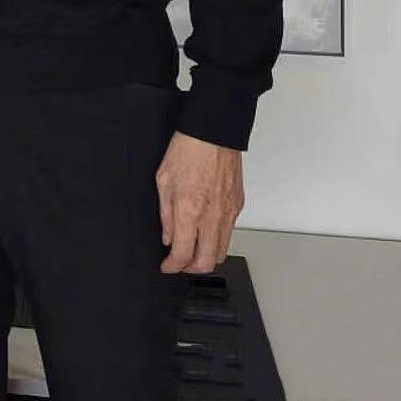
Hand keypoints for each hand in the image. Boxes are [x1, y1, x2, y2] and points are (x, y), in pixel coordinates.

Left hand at [156, 131, 243, 273]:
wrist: (213, 132)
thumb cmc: (188, 149)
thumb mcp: (163, 180)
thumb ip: (165, 214)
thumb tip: (168, 236)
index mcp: (189, 211)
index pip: (182, 254)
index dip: (172, 266)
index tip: (166, 265)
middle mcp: (211, 217)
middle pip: (206, 262)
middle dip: (191, 269)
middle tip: (180, 263)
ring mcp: (228, 213)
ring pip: (221, 251)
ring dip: (206, 257)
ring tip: (193, 250)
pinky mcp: (237, 205)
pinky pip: (229, 233)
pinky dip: (217, 239)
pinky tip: (206, 230)